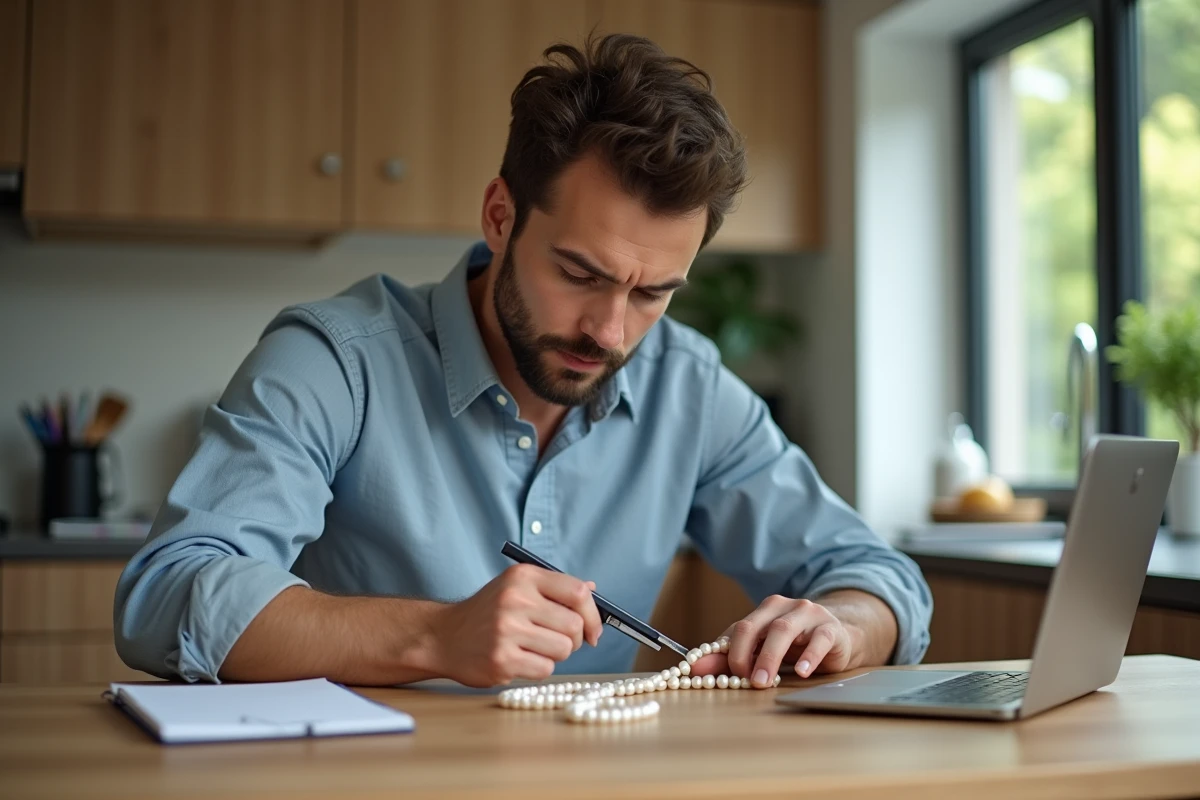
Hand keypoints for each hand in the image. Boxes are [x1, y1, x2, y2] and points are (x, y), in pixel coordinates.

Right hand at [431, 564, 603, 686]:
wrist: (443, 636)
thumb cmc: (487, 613)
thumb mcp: (516, 588)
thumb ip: (554, 589)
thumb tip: (593, 590)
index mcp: (523, 577)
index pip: (578, 592)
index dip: (593, 614)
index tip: (593, 630)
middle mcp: (515, 600)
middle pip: (574, 626)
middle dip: (574, 639)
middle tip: (558, 640)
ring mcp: (507, 631)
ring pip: (564, 650)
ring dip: (555, 654)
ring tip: (534, 648)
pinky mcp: (502, 660)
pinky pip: (545, 669)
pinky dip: (539, 668)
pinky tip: (520, 659)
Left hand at [689, 595, 858, 687]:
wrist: (840, 636)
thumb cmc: (797, 645)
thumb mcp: (764, 650)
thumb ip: (730, 659)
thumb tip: (693, 669)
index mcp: (764, 611)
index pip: (738, 628)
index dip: (725, 652)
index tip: (715, 675)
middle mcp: (784, 607)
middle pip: (756, 627)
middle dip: (743, 654)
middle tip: (741, 680)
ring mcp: (808, 615)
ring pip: (783, 631)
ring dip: (769, 658)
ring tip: (762, 682)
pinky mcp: (831, 629)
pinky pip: (819, 640)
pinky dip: (809, 656)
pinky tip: (802, 671)